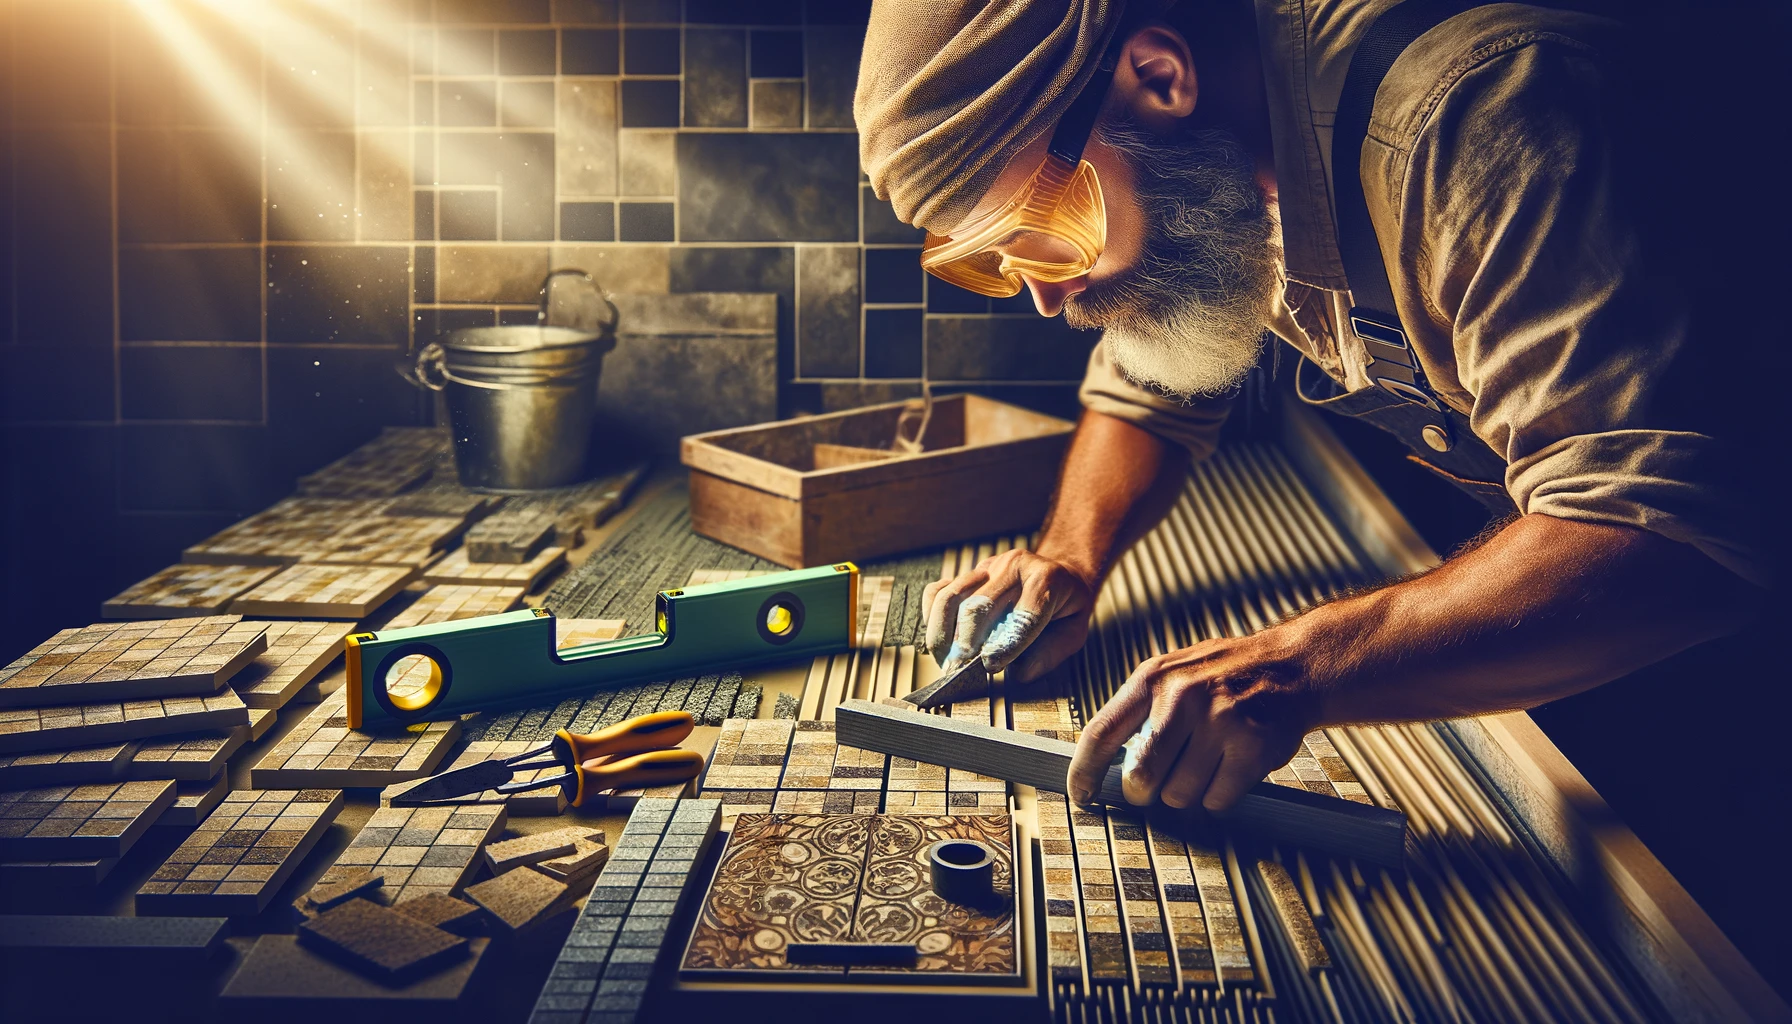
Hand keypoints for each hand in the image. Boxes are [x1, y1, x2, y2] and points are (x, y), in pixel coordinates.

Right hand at [921, 548, 1097, 683]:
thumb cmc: (1065, 606)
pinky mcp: (969, 573)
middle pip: (978, 606)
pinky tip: (938, 635)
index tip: (991, 666)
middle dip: (966, 642)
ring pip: (951, 597)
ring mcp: (988, 567)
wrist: (1059, 573)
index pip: (1022, 616)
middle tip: (960, 669)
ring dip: (942, 633)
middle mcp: (1014, 567)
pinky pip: (938, 591)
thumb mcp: (1074, 632)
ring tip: (944, 659)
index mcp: (1046, 580)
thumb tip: (1019, 672)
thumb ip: (1050, 653)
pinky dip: (931, 615)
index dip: (1005, 645)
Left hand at [1065, 633, 1317, 812]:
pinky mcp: (1252, 746)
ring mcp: (1220, 721)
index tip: (1080, 797)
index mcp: (1153, 678)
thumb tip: (1102, 768)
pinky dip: (1220, 795)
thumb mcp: (1172, 675)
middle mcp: (1182, 696)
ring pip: (1179, 794)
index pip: (1102, 733)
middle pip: (1141, 777)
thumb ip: (1139, 713)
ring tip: (1207, 762)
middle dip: (1146, 792)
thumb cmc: (1225, 676)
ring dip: (1189, 792)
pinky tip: (1231, 766)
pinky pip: (1217, 800)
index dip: (1083, 772)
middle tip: (1159, 783)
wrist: (1293, 666)